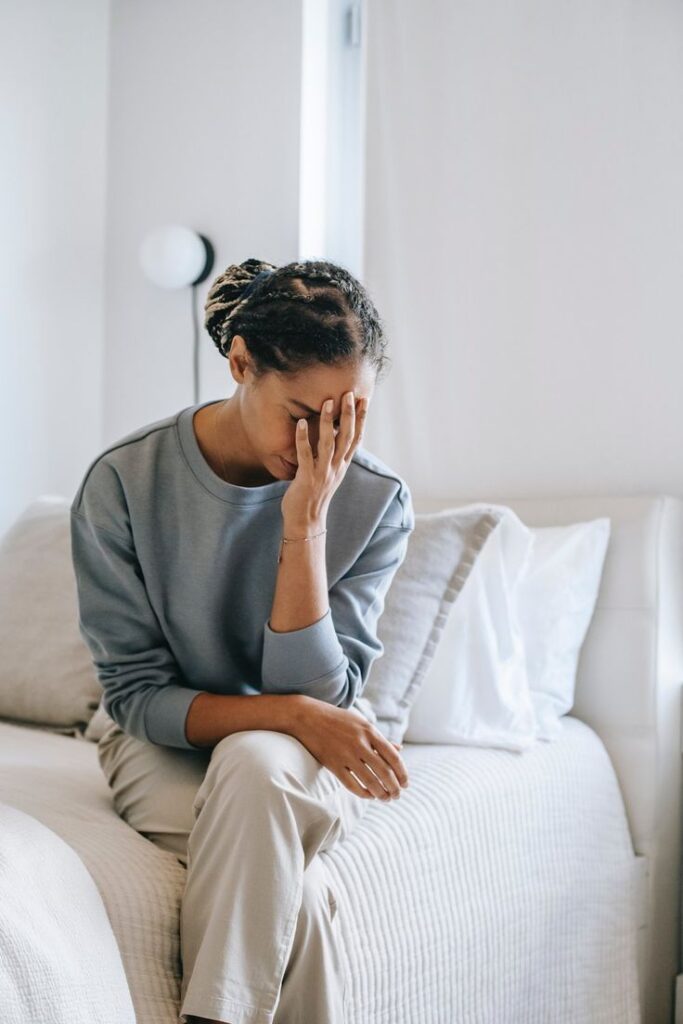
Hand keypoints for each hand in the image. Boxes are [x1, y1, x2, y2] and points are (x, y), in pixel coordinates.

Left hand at [281, 391, 366, 526]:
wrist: (306, 522)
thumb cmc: (314, 496)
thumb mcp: (329, 475)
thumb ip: (333, 458)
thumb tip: (335, 439)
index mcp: (342, 465)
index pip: (356, 438)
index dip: (362, 418)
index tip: (365, 399)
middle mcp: (336, 467)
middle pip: (347, 437)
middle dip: (349, 414)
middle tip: (350, 393)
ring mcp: (323, 472)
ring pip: (329, 443)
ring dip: (329, 422)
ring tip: (328, 402)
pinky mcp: (307, 478)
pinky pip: (306, 455)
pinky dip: (304, 438)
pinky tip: (301, 423)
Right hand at [292, 696, 409, 800]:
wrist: (307, 716)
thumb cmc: (337, 719)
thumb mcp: (361, 723)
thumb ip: (380, 738)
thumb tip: (400, 749)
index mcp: (370, 731)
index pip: (394, 757)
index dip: (402, 773)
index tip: (406, 784)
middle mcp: (360, 743)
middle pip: (385, 772)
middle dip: (394, 788)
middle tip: (397, 796)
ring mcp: (346, 755)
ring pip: (370, 781)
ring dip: (381, 794)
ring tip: (386, 799)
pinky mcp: (333, 764)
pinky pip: (352, 785)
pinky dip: (363, 793)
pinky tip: (369, 795)